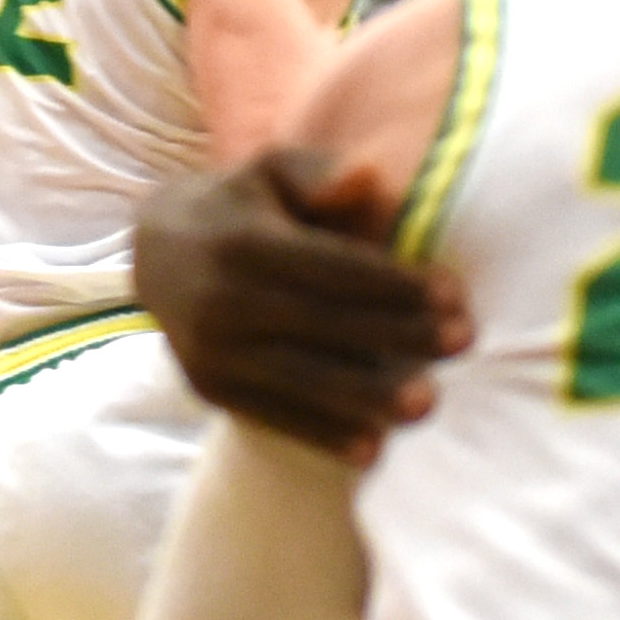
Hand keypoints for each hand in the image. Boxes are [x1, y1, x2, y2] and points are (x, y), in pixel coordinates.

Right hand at [134, 153, 472, 455]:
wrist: (155, 254)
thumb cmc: (239, 207)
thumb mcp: (270, 169)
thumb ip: (317, 171)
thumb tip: (363, 179)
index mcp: (243, 244)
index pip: (333, 269)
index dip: (395, 283)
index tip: (455, 294)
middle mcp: (223, 302)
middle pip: (325, 324)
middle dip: (399, 334)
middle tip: (464, 342)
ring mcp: (213, 353)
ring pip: (302, 379)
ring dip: (368, 396)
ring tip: (426, 405)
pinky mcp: (210, 390)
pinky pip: (274, 417)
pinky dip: (323, 436)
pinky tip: (372, 450)